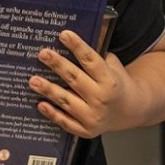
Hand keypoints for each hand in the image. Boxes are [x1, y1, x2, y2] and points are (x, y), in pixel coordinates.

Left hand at [28, 30, 142, 138]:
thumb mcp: (113, 66)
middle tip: (43, 53)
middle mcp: (101, 98)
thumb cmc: (117, 83)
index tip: (63, 34)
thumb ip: (96, 55)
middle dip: (58, 65)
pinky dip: (53, 114)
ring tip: (32, 80)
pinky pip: (66, 122)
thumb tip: (72, 39)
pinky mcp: (86, 130)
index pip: (91, 60)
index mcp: (110, 80)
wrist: (131, 111)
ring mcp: (93, 116)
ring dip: (48, 89)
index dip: (77, 46)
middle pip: (75, 79)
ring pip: (66, 101)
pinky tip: (40, 104)